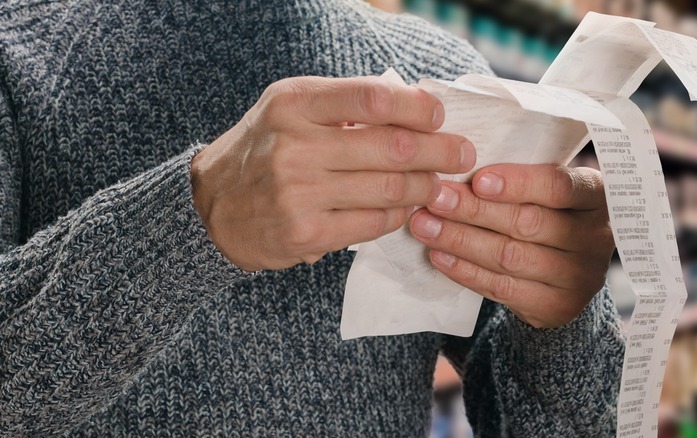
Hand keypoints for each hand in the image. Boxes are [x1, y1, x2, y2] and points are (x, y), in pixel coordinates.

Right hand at [191, 76, 475, 270]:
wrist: (213, 207)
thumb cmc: (263, 150)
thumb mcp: (290, 109)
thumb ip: (344, 104)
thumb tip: (414, 106)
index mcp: (294, 104)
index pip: (372, 97)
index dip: (417, 107)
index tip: (438, 115)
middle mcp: (295, 146)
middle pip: (392, 148)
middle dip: (440, 151)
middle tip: (463, 153)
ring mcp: (299, 193)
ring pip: (390, 189)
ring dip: (426, 187)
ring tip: (440, 183)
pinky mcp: (306, 234)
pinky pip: (374, 224)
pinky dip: (400, 215)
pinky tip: (408, 208)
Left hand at [409, 164, 613, 327]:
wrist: (569, 273)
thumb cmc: (550, 213)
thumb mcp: (547, 190)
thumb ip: (518, 178)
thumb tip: (457, 162)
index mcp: (596, 196)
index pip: (559, 186)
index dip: (518, 183)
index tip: (477, 179)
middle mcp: (595, 237)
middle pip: (527, 222)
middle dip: (474, 210)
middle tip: (434, 198)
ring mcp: (579, 276)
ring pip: (509, 256)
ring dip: (460, 239)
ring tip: (424, 225)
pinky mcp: (556, 306)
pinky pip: (502, 287)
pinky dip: (465, 270)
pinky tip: (438, 255)